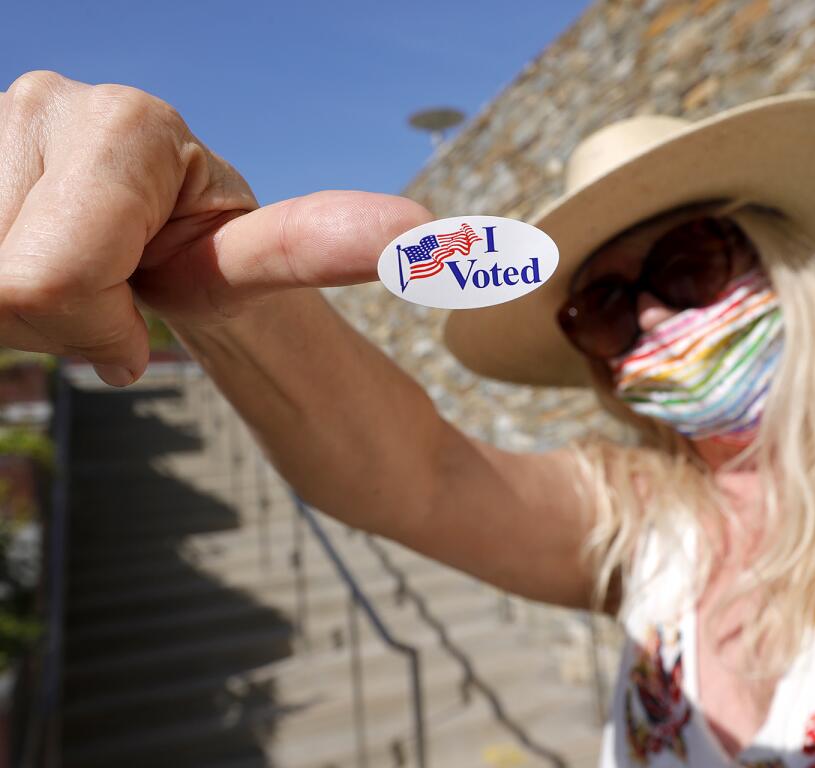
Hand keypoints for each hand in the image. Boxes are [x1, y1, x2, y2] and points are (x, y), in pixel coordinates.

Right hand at [0, 71, 430, 385]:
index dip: (94, 321)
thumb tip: (415, 231)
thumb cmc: (218, 259)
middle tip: (106, 298)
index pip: (57, 279)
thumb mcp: (260, 262)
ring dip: (21, 305)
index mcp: (131, 125)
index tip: (149, 314)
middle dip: (58, 315)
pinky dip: (1, 300)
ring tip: (72, 273)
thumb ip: (305, 248)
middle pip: (6, 287)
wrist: (172, 245)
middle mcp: (50, 101)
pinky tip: (28, 261)